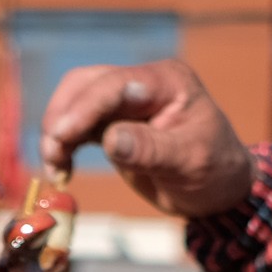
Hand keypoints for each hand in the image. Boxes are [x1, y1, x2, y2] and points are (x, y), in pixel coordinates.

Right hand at [38, 60, 255, 218]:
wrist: (219, 189)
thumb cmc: (214, 172)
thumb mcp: (190, 161)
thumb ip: (151, 149)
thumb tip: (112, 140)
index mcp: (166, 82)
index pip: (115, 84)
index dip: (84, 107)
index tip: (61, 136)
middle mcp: (143, 83)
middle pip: (86, 85)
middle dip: (63, 117)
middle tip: (53, 156)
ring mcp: (125, 101)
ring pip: (75, 101)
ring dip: (58, 130)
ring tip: (55, 167)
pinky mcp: (113, 122)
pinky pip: (78, 123)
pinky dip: (64, 143)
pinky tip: (62, 168)